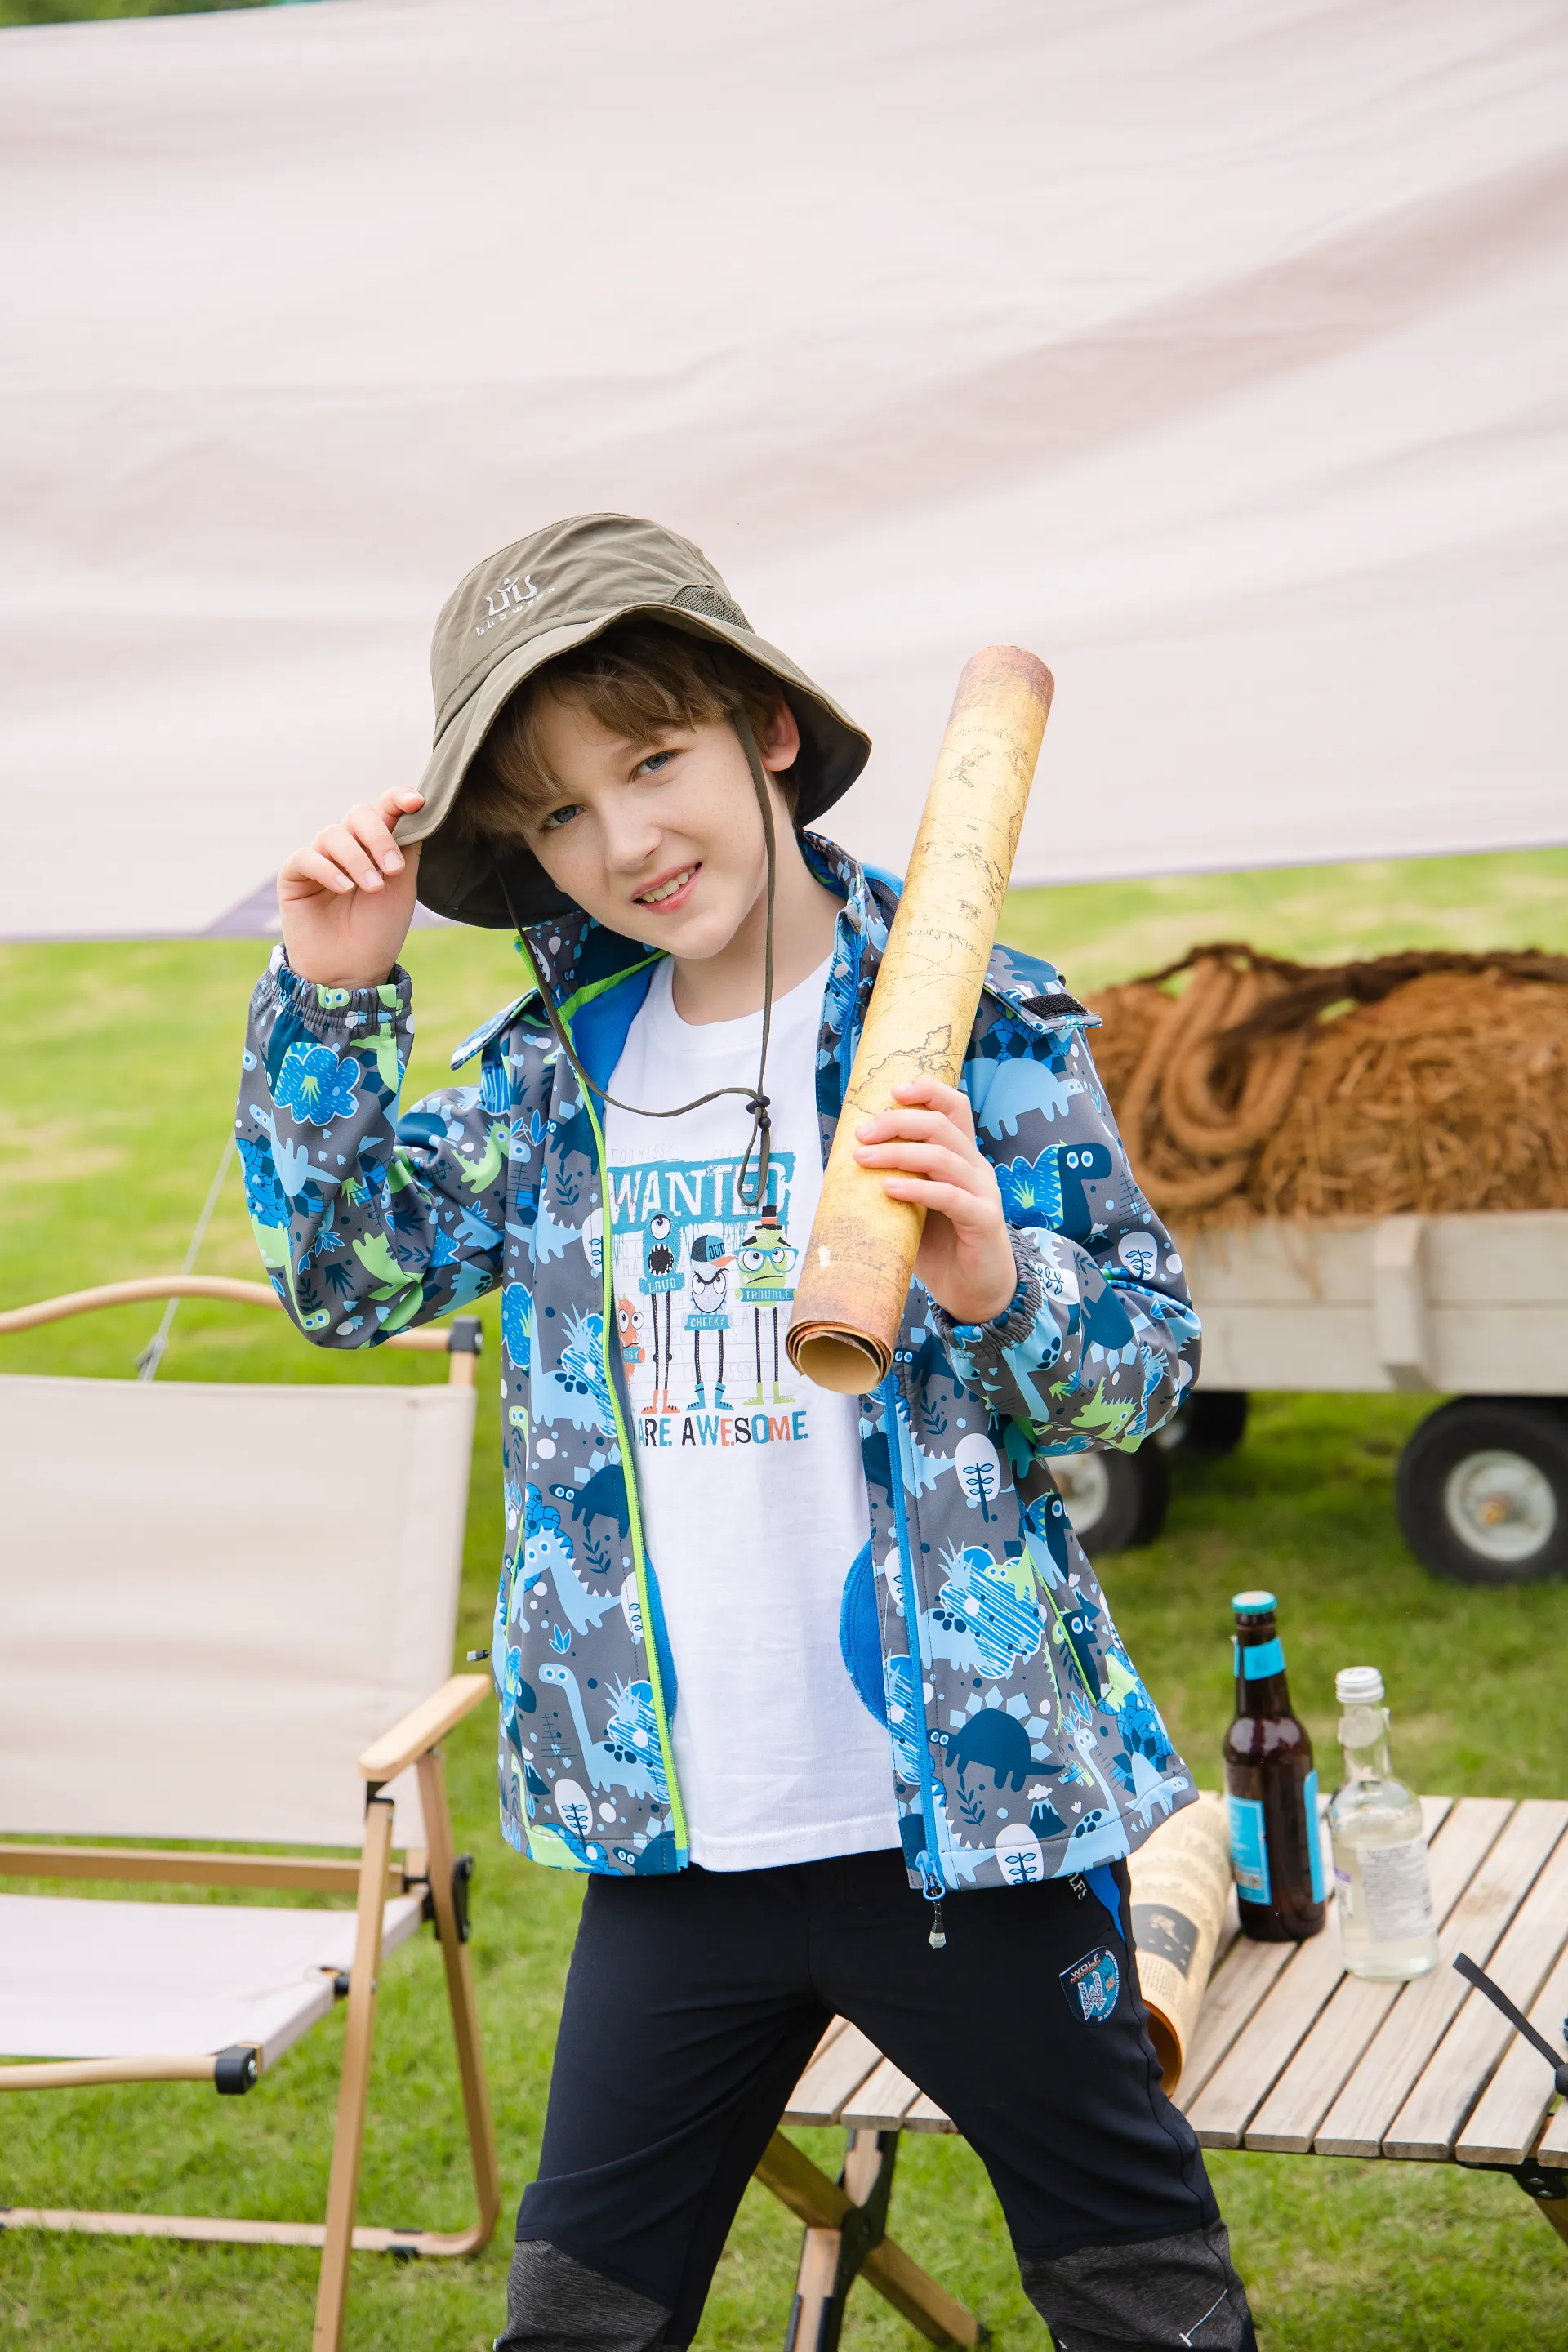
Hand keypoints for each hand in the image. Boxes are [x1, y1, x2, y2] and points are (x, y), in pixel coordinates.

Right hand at [277, 788, 423, 987]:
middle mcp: (347, 847)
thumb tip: (416, 812)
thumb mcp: (403, 888)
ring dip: (357, 860)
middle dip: (380, 837)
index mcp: (375, 846)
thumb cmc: (378, 930)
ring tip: (372, 889)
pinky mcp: (294, 875)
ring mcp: (319, 859)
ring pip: (334, 834)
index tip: (417, 803)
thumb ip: (408, 850)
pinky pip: (306, 857)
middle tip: (394, 870)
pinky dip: (328, 870)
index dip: (398, 798)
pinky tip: (345, 889)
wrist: (352, 970)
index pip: (384, 809)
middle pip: (359, 815)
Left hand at [853, 1077, 1017, 1324]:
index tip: (891, 1091)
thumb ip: (893, 1180)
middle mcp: (976, 1167)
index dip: (927, 1090)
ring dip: (898, 1153)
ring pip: (943, 1156)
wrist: (974, 1290)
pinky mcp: (984, 1220)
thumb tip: (843, 1162)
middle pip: (941, 1125)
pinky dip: (917, 1188)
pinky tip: (889, 1189)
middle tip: (861, 1134)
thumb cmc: (939, 1246)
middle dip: (898, 1122)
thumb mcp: (911, 1206)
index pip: (954, 1107)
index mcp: (961, 1156)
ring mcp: (983, 1192)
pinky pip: (951, 1196)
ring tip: (863, 1158)